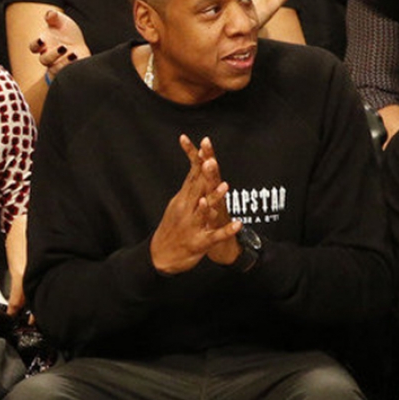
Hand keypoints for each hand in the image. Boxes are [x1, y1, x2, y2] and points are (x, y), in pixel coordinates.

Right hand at [28, 10, 89, 85]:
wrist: (79, 46)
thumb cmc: (66, 33)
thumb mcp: (61, 21)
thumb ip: (54, 17)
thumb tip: (50, 14)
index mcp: (43, 44)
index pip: (33, 47)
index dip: (36, 45)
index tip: (42, 40)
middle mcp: (48, 56)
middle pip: (44, 60)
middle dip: (52, 55)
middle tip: (63, 47)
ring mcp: (57, 65)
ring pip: (55, 69)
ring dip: (63, 62)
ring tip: (74, 54)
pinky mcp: (68, 71)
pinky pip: (66, 73)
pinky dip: (71, 67)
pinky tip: (78, 58)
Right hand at [150, 134, 241, 274]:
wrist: (161, 256)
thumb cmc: (172, 228)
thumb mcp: (178, 205)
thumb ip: (189, 187)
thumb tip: (197, 168)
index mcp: (183, 199)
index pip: (192, 175)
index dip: (199, 159)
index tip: (204, 143)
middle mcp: (187, 209)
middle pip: (198, 188)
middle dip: (206, 174)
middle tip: (212, 160)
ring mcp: (193, 225)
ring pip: (205, 210)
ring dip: (214, 197)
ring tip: (225, 186)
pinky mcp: (199, 242)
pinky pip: (215, 235)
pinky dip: (226, 230)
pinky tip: (238, 224)